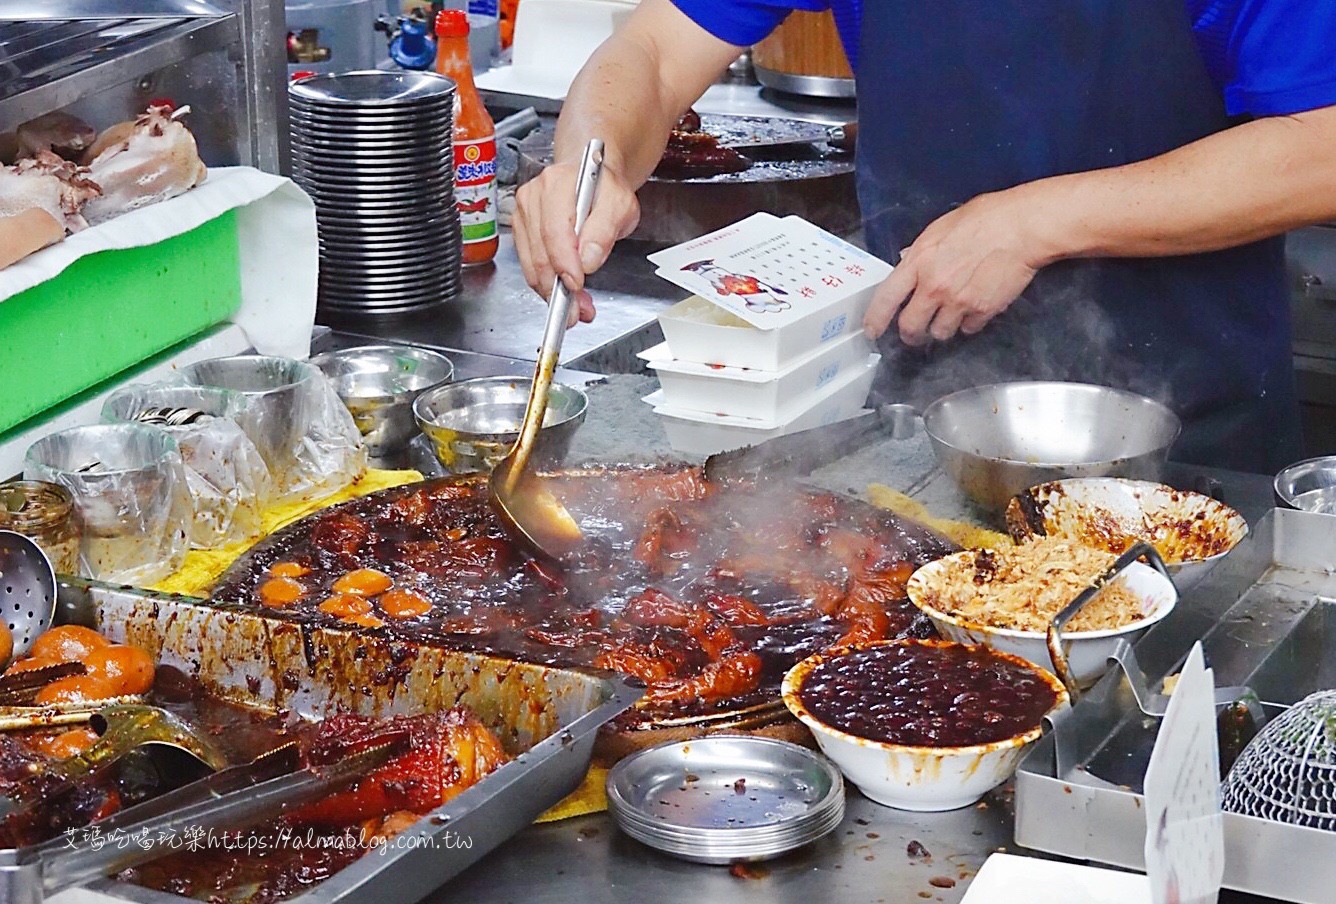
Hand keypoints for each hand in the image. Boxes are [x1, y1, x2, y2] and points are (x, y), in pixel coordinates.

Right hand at [514, 159, 639, 327]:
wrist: (593, 180)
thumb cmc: (605, 190)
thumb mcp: (620, 205)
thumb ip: (605, 231)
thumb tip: (587, 259)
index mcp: (557, 183)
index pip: (554, 231)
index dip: (564, 264)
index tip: (576, 285)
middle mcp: (534, 197)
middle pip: (540, 252)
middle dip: (558, 288)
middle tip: (577, 310)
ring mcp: (524, 214)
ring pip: (531, 265)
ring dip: (553, 292)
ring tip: (576, 306)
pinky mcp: (521, 230)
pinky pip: (530, 266)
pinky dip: (547, 285)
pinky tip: (564, 292)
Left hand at [862, 190, 1055, 344]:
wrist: (1022, 227)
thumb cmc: (985, 218)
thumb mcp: (940, 228)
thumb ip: (921, 251)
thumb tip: (909, 263)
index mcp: (918, 262)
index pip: (886, 299)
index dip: (875, 320)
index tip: (872, 330)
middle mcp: (934, 287)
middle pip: (910, 327)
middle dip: (910, 334)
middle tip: (914, 332)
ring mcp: (958, 302)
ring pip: (939, 333)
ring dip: (941, 329)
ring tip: (949, 316)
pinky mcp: (982, 311)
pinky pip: (968, 329)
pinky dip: (969, 324)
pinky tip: (973, 310)